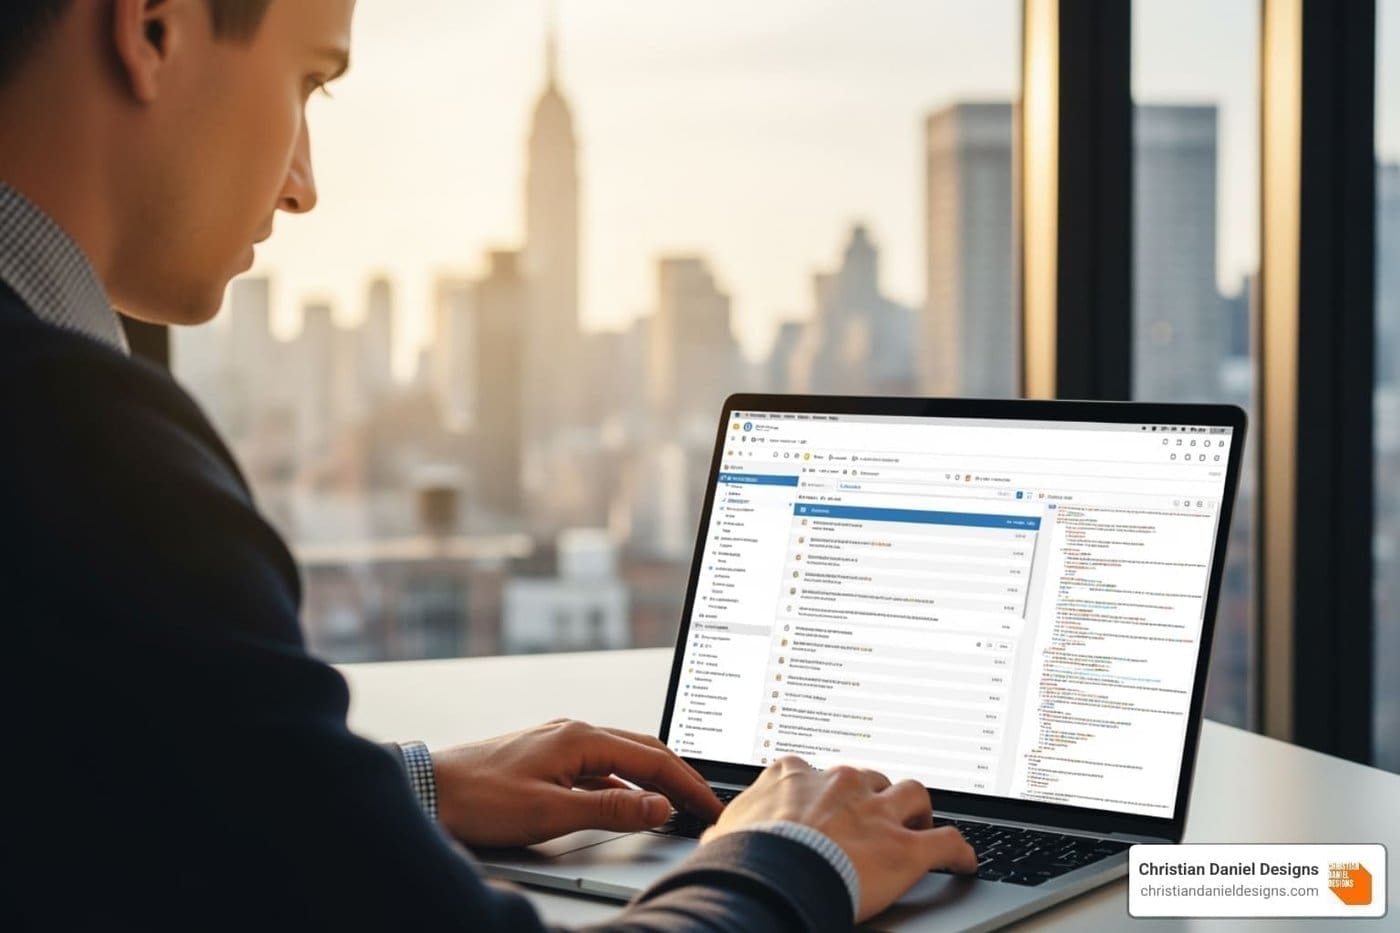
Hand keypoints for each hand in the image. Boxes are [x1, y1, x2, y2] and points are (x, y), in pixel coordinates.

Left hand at [430, 719, 721, 847]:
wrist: (429, 790)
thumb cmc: (479, 798)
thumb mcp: (550, 812)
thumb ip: (610, 809)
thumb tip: (659, 806)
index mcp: (581, 738)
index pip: (653, 759)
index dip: (688, 785)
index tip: (711, 806)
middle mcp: (574, 731)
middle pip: (644, 750)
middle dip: (679, 776)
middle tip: (705, 802)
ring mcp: (560, 741)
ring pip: (623, 756)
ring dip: (653, 778)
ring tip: (676, 802)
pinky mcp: (548, 755)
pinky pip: (600, 765)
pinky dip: (624, 782)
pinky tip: (628, 801)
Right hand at [702, 756, 976, 922]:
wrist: (771, 879)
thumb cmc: (743, 860)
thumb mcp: (726, 832)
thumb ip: (734, 825)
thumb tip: (719, 838)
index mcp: (795, 775)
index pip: (816, 772)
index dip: (825, 790)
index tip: (827, 802)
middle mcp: (841, 783)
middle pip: (869, 779)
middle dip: (873, 796)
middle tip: (873, 817)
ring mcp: (876, 813)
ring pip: (912, 795)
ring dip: (917, 810)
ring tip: (919, 824)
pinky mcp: (905, 848)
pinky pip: (946, 842)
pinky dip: (958, 851)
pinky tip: (963, 861)